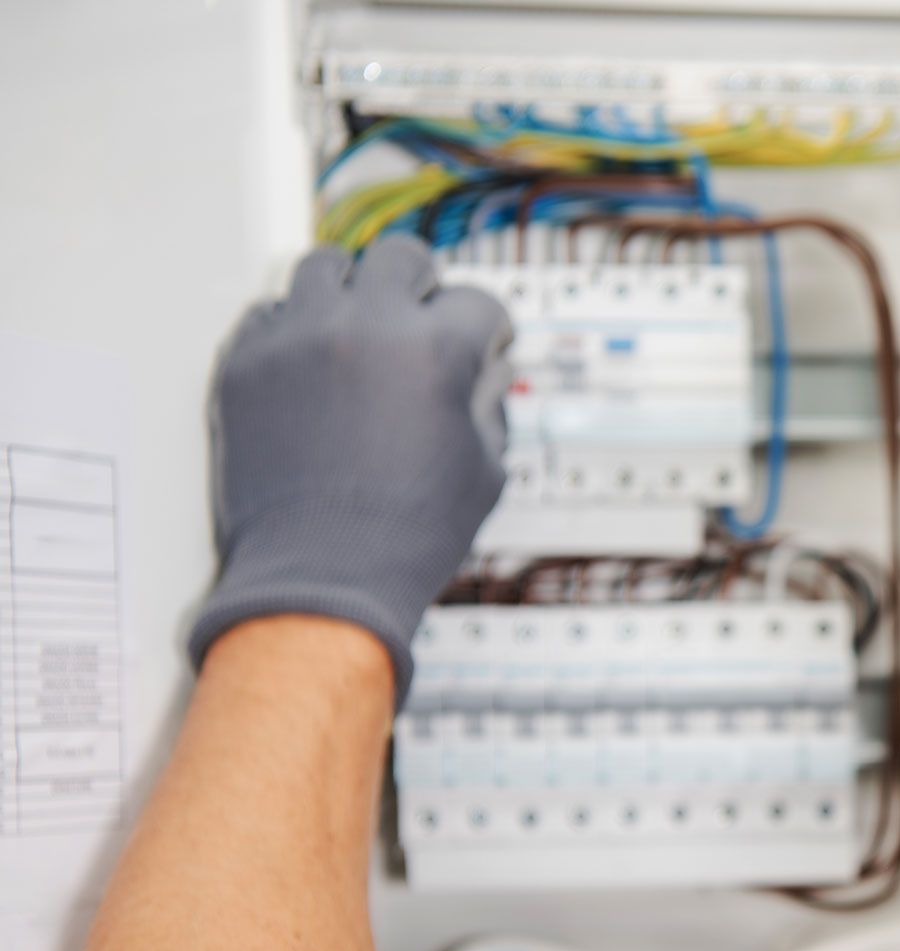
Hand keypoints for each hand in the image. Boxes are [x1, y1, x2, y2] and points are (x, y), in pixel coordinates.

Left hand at [189, 235, 512, 704]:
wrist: (321, 578)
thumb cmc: (407, 535)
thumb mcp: (484, 470)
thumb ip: (489, 404)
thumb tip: (486, 370)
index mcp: (435, 351)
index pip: (477, 302)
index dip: (490, 328)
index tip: (485, 341)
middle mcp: (365, 328)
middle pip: (401, 257)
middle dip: (422, 284)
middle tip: (423, 315)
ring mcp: (297, 338)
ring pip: (325, 266)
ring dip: (352, 290)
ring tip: (358, 326)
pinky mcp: (244, 363)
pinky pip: (269, 311)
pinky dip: (295, 327)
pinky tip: (312, 360)